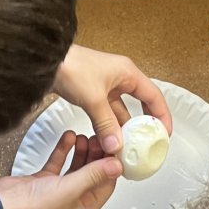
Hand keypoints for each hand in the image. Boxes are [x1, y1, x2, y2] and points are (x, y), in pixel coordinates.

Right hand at [0, 131, 121, 208]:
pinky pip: (60, 162)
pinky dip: (64, 150)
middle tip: (99, 138)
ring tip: (85, 136)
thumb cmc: (33, 207)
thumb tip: (117, 166)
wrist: (3, 205)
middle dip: (97, 154)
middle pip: (93, 174)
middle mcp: (74, 201)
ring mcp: (59, 191)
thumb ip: (95, 174)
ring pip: (77, 167)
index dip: (111, 164)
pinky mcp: (45, 181)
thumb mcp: (71, 188)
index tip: (114, 147)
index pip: (107, 184)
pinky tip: (68, 137)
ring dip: (82, 151)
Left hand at [51, 44, 172, 154]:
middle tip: (149, 142)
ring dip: (123, 129)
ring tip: (128, 146)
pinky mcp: (92, 93)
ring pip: (121, 112)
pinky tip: (109, 140)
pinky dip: (109, 127)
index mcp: (127, 73)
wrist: (44, 62)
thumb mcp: (93, 99)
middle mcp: (119, 78)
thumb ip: (106, 125)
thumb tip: (117, 145)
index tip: (164, 133)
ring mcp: (105, 86)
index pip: (154, 96)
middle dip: (144, 124)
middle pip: (140, 105)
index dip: (162, 115)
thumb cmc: (70, 67)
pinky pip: (107, 113)